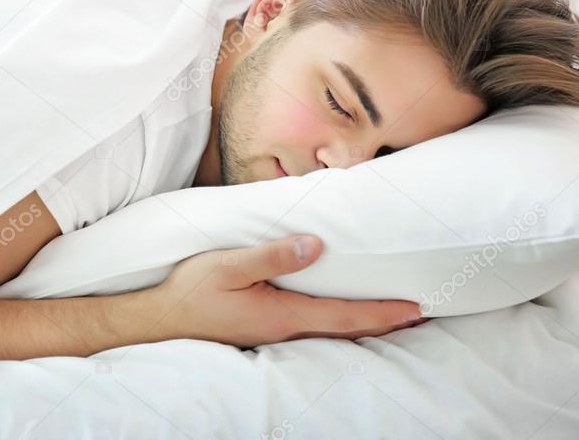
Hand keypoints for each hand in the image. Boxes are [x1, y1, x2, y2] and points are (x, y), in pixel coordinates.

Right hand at [147, 234, 426, 347]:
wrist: (157, 321)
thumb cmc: (190, 291)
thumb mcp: (227, 265)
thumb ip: (272, 256)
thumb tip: (315, 246)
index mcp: (282, 315)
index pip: (344, 316)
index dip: (382, 312)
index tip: (416, 308)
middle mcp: (284, 330)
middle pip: (346, 329)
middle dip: (384, 322)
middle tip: (421, 313)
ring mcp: (274, 333)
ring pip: (331, 331)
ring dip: (365, 323)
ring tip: (394, 314)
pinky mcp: (264, 329)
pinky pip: (312, 327)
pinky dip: (339, 321)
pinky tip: (342, 313)